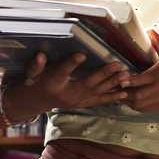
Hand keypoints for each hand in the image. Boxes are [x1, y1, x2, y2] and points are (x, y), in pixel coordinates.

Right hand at [4, 51, 129, 119]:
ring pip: (98, 92)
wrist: (38, 101)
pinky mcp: (84, 103)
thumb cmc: (36, 82)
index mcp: (53, 83)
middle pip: (87, 83)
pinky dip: (113, 97)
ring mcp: (78, 100)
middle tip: (118, 64)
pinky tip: (125, 93)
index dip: (71, 64)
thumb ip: (36, 65)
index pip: (62, 72)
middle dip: (103, 74)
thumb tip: (40, 55)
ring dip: (113, 84)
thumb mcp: (32, 73)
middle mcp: (68, 94)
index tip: (81, 54)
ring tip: (126, 76)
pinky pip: (100, 101)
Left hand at [125, 31, 158, 112]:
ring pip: (141, 104)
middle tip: (116, 88)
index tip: (121, 78)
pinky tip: (131, 100)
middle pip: (139, 95)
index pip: (142, 79)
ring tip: (121, 95)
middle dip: (126, 93)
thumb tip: (148, 31)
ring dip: (129, 101)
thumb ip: (158, 41)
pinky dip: (136, 106)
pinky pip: (146, 109)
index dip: (129, 80)